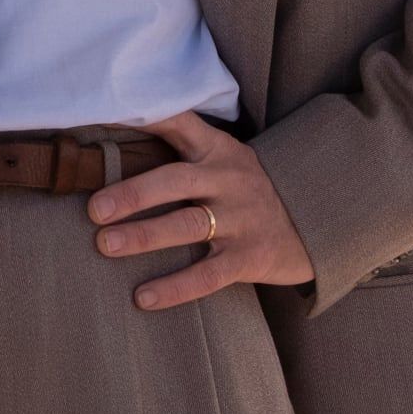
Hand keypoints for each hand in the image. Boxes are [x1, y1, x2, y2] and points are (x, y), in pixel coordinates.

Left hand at [87, 113, 315, 311]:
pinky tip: (143, 297)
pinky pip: (208, 275)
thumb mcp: (222, 155)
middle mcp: (227, 180)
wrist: (318, 220)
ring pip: (188, 226)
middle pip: (176, 182)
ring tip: (105, 245)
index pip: (179, 123)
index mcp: (216, 150)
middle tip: (95, 210)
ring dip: (144, 236)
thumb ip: (180, 143)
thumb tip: (113, 129)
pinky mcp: (250, 258)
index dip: (143, 117)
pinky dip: (175, 287)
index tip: (101, 116)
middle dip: (133, 194)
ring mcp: (240, 220)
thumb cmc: (246, 186)